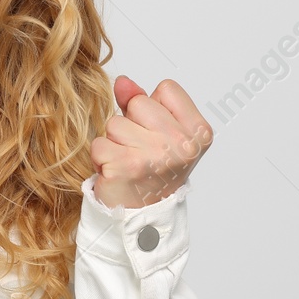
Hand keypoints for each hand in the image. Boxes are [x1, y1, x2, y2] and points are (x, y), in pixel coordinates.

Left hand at [89, 75, 211, 209]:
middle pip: (138, 103)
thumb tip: (123, 82)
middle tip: (141, 150)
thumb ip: (142, 100)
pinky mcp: (126, 167)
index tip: (159, 134)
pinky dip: (101, 158)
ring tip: (128, 161)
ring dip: (114, 142)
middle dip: (131, 123)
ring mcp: (155, 156)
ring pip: (115, 123)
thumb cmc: (153, 170)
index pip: (167, 88)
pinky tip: (116, 172)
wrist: (144, 216)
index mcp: (198, 131)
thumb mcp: (160, 131)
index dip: (155, 107)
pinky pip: (99, 144)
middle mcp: (182, 144)